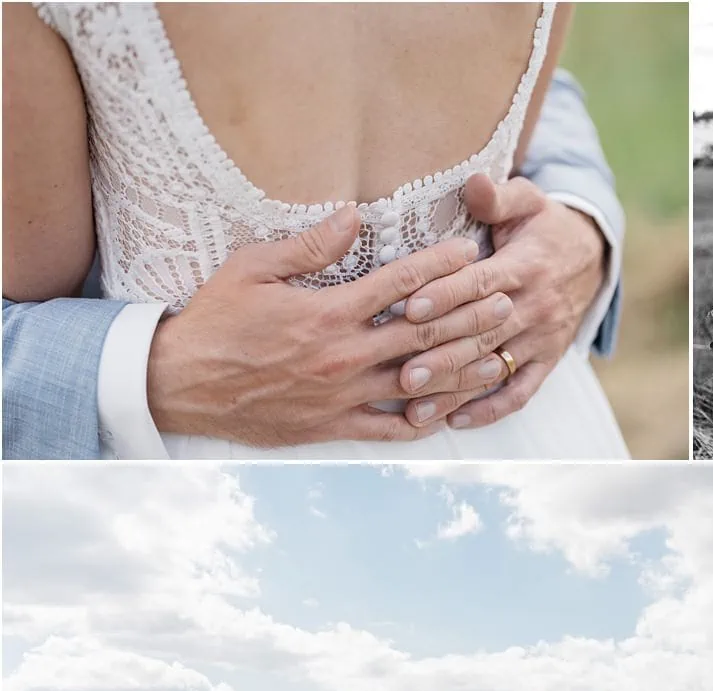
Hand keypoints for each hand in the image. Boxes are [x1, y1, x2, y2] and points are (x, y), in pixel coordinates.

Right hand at [146, 205, 514, 445]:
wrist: (181, 385)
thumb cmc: (215, 321)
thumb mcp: (252, 269)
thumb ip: (308, 245)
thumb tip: (353, 215)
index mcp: (328, 312)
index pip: (399, 284)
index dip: (439, 265)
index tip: (470, 253)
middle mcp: (344, 355)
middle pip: (424, 334)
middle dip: (470, 317)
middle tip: (507, 303)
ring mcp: (342, 395)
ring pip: (418, 383)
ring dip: (463, 369)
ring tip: (499, 356)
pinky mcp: (333, 426)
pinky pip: (390, 428)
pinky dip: (422, 421)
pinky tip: (449, 412)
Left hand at [397, 172, 607, 429]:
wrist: (593, 258)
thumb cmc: (543, 228)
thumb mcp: (528, 201)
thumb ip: (498, 196)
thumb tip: (474, 183)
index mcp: (525, 266)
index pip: (480, 283)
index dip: (446, 295)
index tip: (410, 308)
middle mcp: (534, 307)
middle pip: (481, 333)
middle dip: (442, 355)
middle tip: (402, 375)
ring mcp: (541, 339)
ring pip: (493, 369)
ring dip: (455, 392)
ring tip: (418, 411)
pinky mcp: (547, 361)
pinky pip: (520, 393)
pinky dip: (490, 411)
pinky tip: (455, 421)